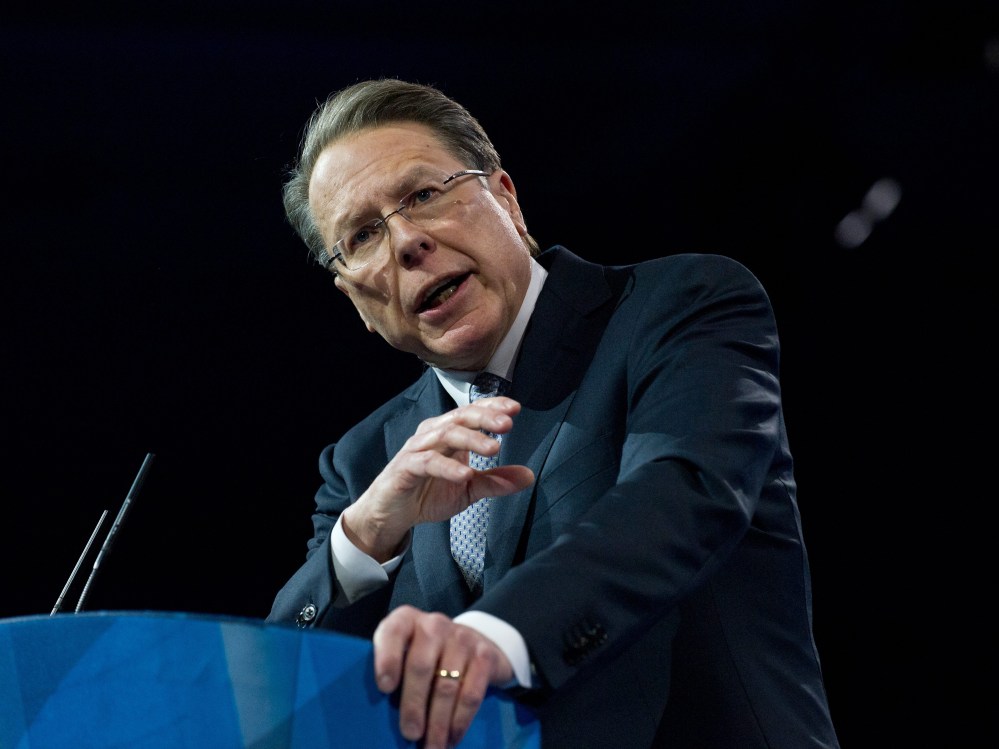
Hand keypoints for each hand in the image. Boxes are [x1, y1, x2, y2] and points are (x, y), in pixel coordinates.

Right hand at [342, 395, 534, 560]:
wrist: (392, 514)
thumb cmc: (427, 493)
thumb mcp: (468, 490)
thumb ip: (495, 481)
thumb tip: (529, 476)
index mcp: (448, 434)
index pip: (472, 412)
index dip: (492, 407)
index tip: (515, 408)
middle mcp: (433, 435)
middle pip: (460, 417)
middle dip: (485, 417)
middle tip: (508, 424)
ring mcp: (417, 450)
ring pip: (445, 435)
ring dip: (471, 439)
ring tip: (494, 448)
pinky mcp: (405, 468)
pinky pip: (427, 463)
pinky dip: (448, 467)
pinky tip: (466, 474)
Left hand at [373, 605, 514, 747]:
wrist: (473, 640)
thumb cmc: (425, 654)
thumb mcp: (405, 651)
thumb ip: (393, 670)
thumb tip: (377, 714)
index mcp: (406, 620)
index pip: (393, 632)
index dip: (387, 659)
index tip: (385, 688)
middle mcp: (434, 624)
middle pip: (420, 666)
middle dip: (414, 705)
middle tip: (410, 734)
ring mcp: (462, 638)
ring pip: (447, 686)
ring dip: (438, 722)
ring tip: (431, 746)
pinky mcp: (484, 655)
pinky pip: (471, 693)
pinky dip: (460, 721)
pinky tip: (452, 738)